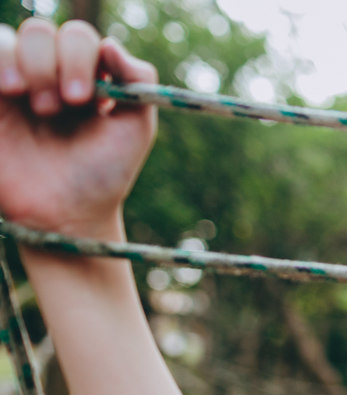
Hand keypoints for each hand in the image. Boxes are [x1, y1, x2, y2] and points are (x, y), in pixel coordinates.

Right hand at [0, 18, 156, 236]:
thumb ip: (138, 81)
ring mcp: (15, 87)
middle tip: (61, 107)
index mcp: (86, 77)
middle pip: (42, 32)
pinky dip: (0, 63)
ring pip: (8, 39)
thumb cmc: (104, 174)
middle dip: (52, 62)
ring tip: (36, 105)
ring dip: (26, 64)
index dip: (80, 57)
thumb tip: (110, 43)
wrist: (66, 214)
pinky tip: (9, 91)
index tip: (84, 100)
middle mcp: (49, 76)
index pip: (79, 38)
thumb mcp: (136, 128)